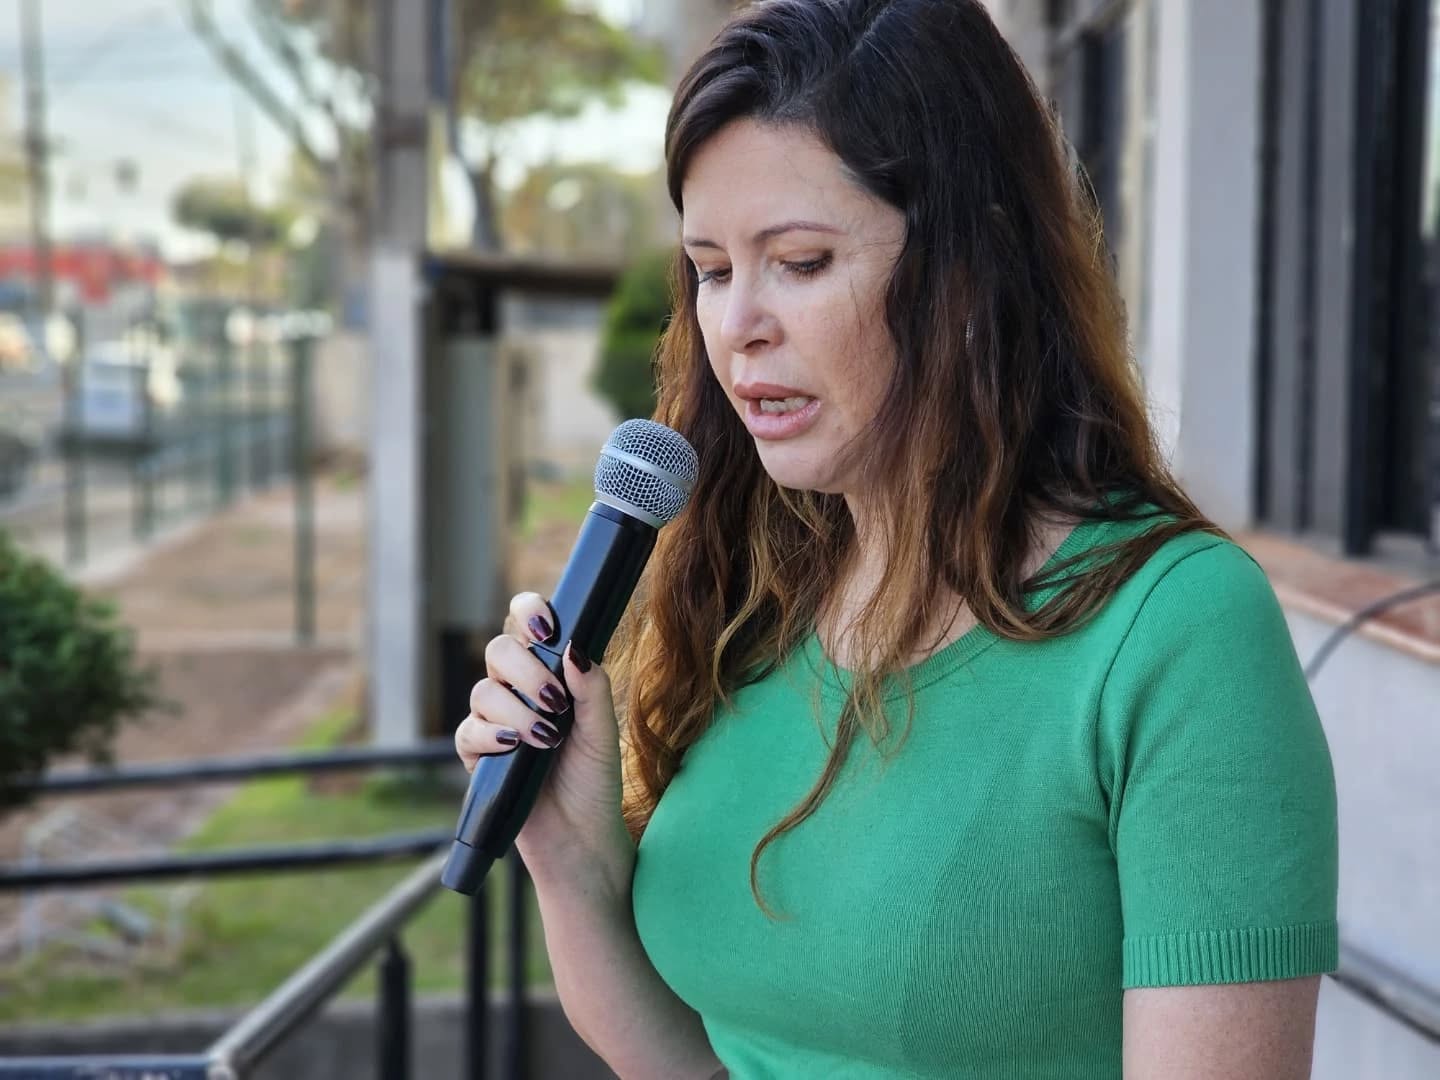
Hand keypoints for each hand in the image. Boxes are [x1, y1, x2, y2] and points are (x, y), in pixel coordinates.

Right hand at [453, 592, 633, 890]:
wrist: (583, 839)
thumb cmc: (596, 783)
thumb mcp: (603, 732)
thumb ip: (591, 689)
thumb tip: (575, 647)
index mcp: (550, 676)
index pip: (528, 626)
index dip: (530, 614)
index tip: (549, 630)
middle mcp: (519, 692)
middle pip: (499, 651)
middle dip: (526, 671)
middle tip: (555, 702)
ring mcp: (496, 724)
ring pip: (484, 691)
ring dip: (516, 710)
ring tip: (547, 737)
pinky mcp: (478, 758)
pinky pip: (468, 733)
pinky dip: (490, 736)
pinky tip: (515, 747)